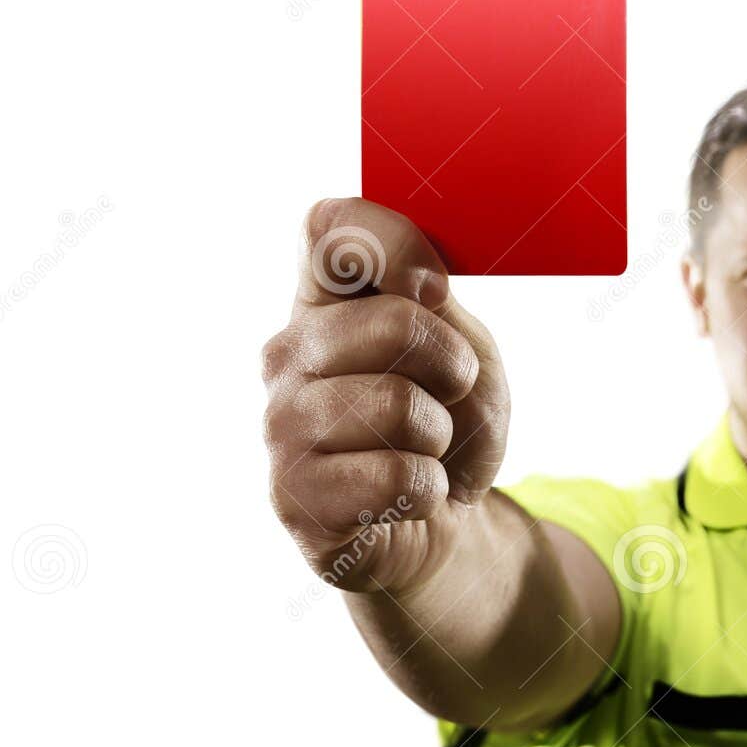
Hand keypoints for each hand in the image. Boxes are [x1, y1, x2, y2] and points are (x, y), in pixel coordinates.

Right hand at [261, 198, 510, 593]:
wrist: (443, 520)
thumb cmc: (451, 423)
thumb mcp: (465, 350)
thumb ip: (435, 306)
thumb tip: (416, 287)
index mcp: (324, 301)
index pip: (331, 226)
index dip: (396, 243)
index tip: (436, 288)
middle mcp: (288, 353)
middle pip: (393, 321)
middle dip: (452, 363)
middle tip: (448, 394)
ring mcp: (281, 424)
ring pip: (398, 405)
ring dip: (441, 435)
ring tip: (421, 450)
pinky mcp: (293, 496)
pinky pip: (396, 478)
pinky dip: (428, 489)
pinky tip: (402, 495)